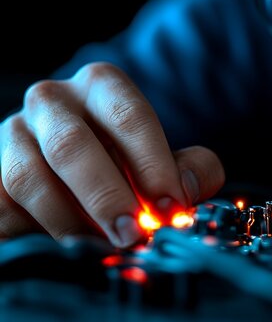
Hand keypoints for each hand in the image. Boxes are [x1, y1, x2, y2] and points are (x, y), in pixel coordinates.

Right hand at [0, 62, 224, 246]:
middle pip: (72, 145)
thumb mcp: (164, 159)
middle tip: (133, 235)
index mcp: (102, 87)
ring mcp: (12, 133)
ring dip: (69, 221)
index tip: (170, 210)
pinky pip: (3, 204)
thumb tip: (189, 191)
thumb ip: (192, 169)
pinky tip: (67, 245)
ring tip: (101, 246)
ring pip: (28, 177)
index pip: (130, 117)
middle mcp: (52, 100)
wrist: (69, 170)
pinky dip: (36, 230)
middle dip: (106, 197)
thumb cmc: (126, 163)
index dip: (154, 166)